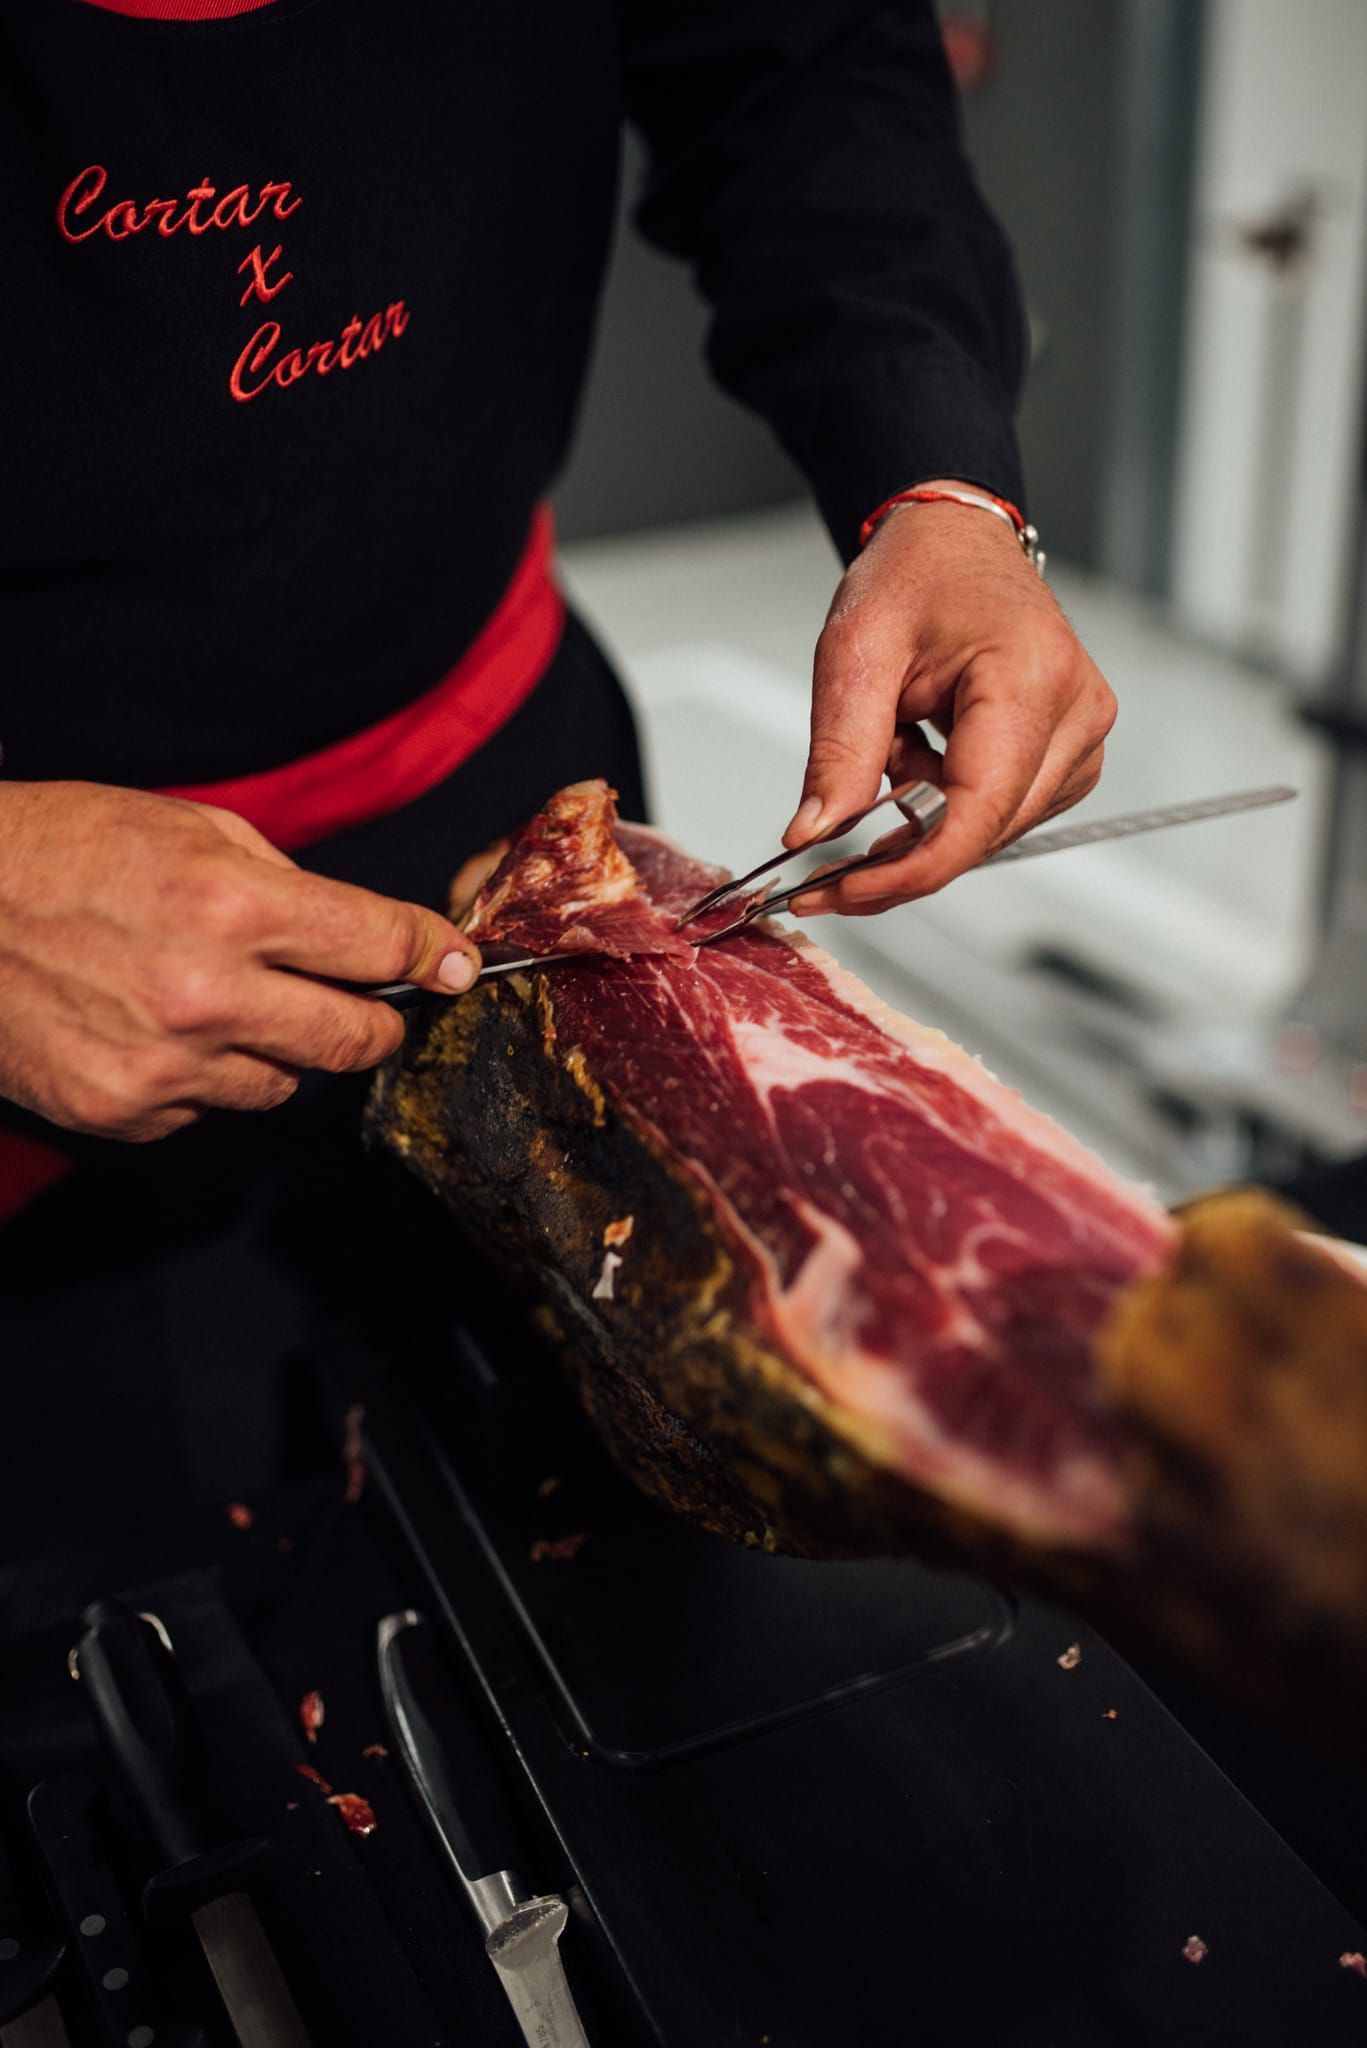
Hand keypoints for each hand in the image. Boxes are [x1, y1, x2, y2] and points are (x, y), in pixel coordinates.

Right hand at [0, 782, 482, 1140]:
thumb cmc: (60, 850)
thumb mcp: (188, 827)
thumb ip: (287, 883)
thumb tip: (368, 933)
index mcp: (232, 906)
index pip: (380, 945)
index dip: (432, 954)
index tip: (453, 964)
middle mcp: (208, 994)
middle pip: (356, 1039)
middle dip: (376, 1019)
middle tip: (366, 1002)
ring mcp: (164, 1065)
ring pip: (285, 1085)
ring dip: (278, 1050)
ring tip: (218, 1000)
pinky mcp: (124, 1111)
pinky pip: (208, 1110)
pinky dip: (202, 1077)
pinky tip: (154, 1029)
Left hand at [783, 485, 1116, 914]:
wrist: (953, 540)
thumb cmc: (918, 573)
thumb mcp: (855, 651)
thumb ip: (839, 751)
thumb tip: (815, 835)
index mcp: (1032, 680)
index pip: (975, 815)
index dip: (905, 872)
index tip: (839, 892)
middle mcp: (1076, 714)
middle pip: (983, 835)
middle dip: (898, 856)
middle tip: (822, 856)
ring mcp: (1082, 737)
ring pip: (988, 832)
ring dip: (922, 818)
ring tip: (890, 746)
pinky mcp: (1070, 753)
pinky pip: (999, 811)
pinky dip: (943, 802)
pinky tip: (919, 754)